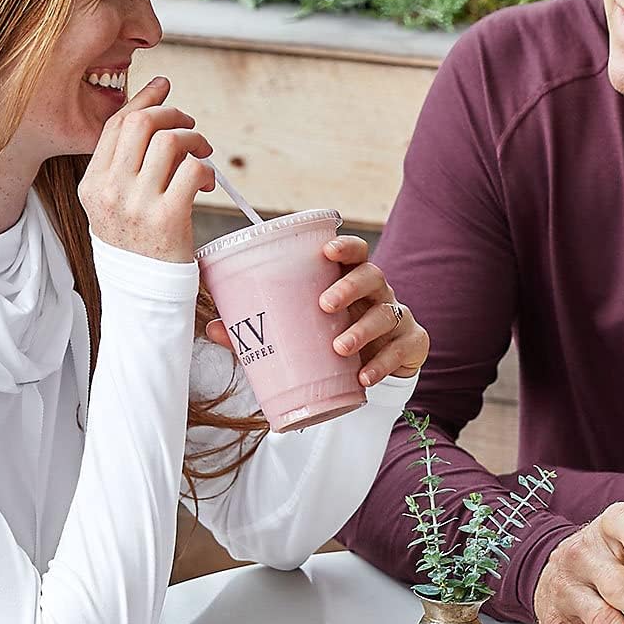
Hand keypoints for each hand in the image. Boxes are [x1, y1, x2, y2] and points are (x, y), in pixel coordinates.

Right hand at [79, 77, 213, 262]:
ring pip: (169, 141)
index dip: (143, 100)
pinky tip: (205, 182)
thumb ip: (125, 164)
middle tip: (191, 127)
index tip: (163, 86)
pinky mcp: (167, 218)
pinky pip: (191, 170)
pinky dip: (204, 168)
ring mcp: (137, 204)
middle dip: (173, 115)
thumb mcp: (113, 203)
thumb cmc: (136, 242)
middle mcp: (110, 190)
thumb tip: (152, 113)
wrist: (143, 292)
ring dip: (193, 139)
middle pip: (141, 124)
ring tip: (202, 153)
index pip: (116, 125)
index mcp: (93, 182)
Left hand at [206, 235, 428, 385]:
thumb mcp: (303, 330)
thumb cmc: (333, 337)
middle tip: (325, 304)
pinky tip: (364, 377)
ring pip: (387, 314)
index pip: (355, 252)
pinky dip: (383, 364)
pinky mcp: (409, 345)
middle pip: (373, 276)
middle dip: (350, 286)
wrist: (377, 368)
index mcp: (351, 281)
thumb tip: (214, 328)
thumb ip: (263, 330)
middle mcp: (377, 294)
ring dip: (363, 330)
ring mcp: (396, 318)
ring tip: (341, 347)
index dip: (344, 246)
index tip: (325, 250)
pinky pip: (400, 351)